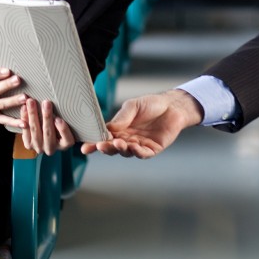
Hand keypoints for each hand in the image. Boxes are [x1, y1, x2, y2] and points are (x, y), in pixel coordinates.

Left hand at [19, 97, 75, 155]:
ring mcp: (39, 148)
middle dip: (46, 117)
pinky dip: (24, 119)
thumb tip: (85, 98)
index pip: (67, 139)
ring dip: (33, 116)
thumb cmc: (60, 118)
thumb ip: (73, 114)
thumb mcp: (70, 119)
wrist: (44, 125)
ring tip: (31, 102)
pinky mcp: (28, 145)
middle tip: (45, 103)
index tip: (59, 119)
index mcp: (66, 144)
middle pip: (49, 134)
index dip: (62, 130)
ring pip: (36, 132)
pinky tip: (24, 108)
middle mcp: (53, 149)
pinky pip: (25, 132)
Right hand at [81, 89, 202, 158]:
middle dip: (105, 147)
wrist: (173, 106)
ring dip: (120, 149)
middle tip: (100, 145)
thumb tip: (108, 128)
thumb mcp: (133, 106)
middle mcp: (127, 139)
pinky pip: (142, 154)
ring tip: (117, 143)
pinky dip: (136, 152)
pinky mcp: (152, 149)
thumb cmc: (152, 104)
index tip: (85, 147)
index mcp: (120, 129)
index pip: (104, 137)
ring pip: (126, 152)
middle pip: (112, 147)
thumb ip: (121, 117)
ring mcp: (139, 145)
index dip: (94, 143)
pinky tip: (132, 147)